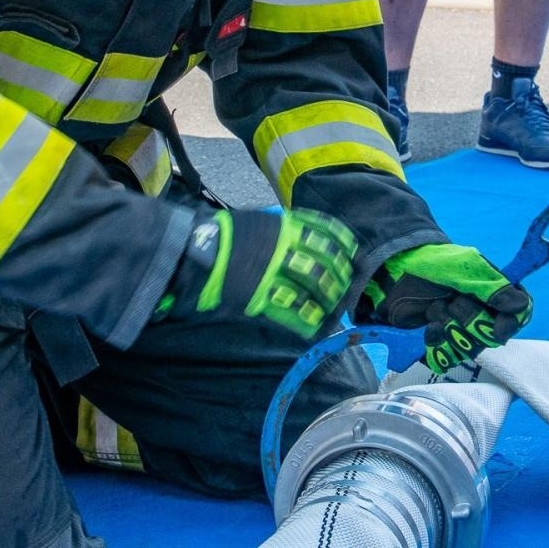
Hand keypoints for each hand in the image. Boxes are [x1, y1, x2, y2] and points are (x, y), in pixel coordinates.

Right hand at [161, 208, 357, 339]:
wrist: (196, 251)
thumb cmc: (225, 234)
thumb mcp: (259, 221)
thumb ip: (284, 227)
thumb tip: (307, 236)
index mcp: (284, 226)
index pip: (326, 232)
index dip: (343, 245)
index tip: (353, 253)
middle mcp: (284, 248)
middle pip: (325, 263)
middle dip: (340, 278)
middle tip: (347, 289)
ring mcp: (274, 273)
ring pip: (313, 289)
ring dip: (328, 302)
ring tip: (335, 311)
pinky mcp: (262, 296)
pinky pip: (292, 311)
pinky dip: (306, 321)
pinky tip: (315, 327)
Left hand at [357, 243, 531, 373]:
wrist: (395, 271)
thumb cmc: (432, 264)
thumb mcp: (465, 268)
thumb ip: (493, 288)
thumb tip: (521, 307)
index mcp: (494, 292)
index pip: (519, 315)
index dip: (510, 325)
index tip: (495, 328)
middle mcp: (482, 312)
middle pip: (492, 337)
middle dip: (470, 321)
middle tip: (452, 301)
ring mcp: (461, 328)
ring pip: (470, 349)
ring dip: (451, 331)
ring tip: (435, 309)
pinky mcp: (441, 341)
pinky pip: (448, 358)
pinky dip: (438, 345)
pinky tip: (429, 328)